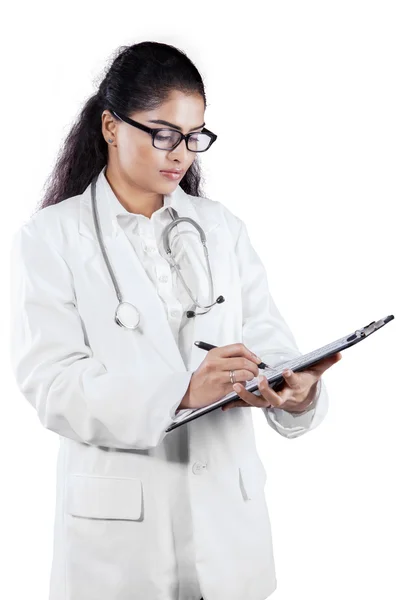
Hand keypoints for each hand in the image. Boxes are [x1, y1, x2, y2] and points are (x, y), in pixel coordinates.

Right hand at [179, 343, 260, 409]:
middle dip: (254, 366)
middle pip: (243, 361)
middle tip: (256, 370)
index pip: (238, 348)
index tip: (256, 360)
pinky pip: (239, 385)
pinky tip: (242, 384)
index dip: (251, 354)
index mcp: (215, 353)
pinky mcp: (220, 388)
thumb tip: (249, 357)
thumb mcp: (212, 361)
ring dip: (251, 376)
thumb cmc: (204, 376)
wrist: (190, 391)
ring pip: (243, 373)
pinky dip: (244, 384)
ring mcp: (217, 376)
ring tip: (250, 377)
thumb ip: (228, 357)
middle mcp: (215, 363)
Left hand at [221, 352, 341, 411]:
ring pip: (257, 402)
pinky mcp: (259, 402)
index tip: (286, 370)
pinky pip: (246, 404)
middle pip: (273, 398)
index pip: (294, 382)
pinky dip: (235, 403)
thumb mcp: (315, 372)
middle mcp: (281, 397)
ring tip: (236, 386)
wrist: (298, 400)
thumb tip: (340, 353)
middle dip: (266, 390)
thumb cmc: (304, 382)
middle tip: (259, 380)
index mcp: (294, 388)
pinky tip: (224, 403)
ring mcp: (269, 401)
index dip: (291, 377)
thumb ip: (326, 362)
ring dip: (246, 395)